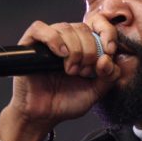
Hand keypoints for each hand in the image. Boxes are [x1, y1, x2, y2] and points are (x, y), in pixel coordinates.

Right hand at [3, 20, 120, 132]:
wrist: (43, 116)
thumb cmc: (66, 102)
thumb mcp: (96, 91)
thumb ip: (110, 76)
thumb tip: (112, 58)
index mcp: (85, 46)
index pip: (99, 24)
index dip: (108, 33)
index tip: (110, 51)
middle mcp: (67, 41)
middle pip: (83, 28)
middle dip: (89, 51)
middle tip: (84, 72)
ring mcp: (48, 42)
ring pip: (65, 28)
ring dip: (74, 49)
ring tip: (71, 70)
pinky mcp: (29, 45)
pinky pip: (40, 29)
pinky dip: (53, 39)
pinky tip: (60, 54)